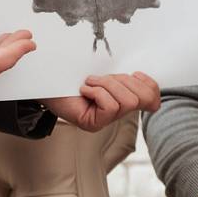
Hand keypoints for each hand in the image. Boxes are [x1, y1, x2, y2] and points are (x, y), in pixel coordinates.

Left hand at [46, 72, 160, 131]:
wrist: (46, 82)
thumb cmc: (71, 77)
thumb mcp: (104, 72)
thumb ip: (122, 76)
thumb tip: (140, 75)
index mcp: (122, 100)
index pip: (152, 100)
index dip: (150, 86)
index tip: (134, 74)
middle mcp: (116, 114)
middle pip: (141, 99)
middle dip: (123, 82)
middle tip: (103, 79)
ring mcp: (104, 122)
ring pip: (127, 101)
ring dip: (108, 85)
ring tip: (91, 83)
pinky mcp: (93, 124)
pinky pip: (110, 106)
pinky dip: (97, 91)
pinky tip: (84, 90)